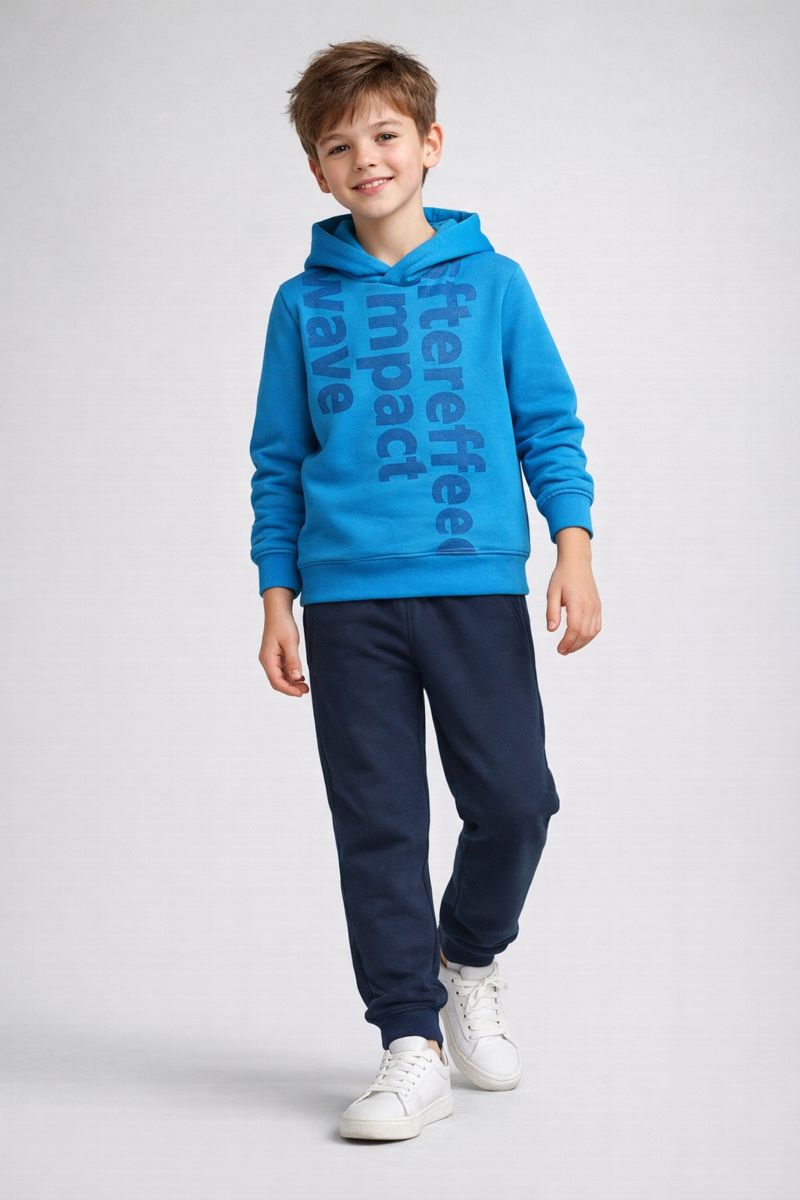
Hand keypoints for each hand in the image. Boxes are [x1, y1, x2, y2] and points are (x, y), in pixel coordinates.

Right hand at [258, 589, 308, 696]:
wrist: (278, 611)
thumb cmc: (283, 624)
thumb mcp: (290, 642)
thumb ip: (293, 661)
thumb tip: (296, 677)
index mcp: (268, 659)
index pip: (276, 681)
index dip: (288, 689)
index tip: (301, 693)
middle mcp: (267, 661)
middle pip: (277, 681)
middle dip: (290, 688)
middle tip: (305, 691)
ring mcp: (271, 658)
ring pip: (280, 676)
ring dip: (291, 682)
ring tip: (305, 686)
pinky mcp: (275, 655)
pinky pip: (282, 670)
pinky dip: (290, 675)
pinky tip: (300, 677)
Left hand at [547, 530, 601, 654]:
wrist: (577, 563)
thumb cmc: (562, 577)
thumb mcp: (552, 593)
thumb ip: (552, 612)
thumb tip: (551, 630)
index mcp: (577, 602)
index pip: (575, 628)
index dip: (567, 642)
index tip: (559, 649)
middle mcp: (590, 606)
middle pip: (584, 633)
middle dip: (573, 646)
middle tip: (562, 651)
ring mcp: (596, 606)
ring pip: (592, 632)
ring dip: (582, 643)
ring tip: (569, 648)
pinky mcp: (598, 606)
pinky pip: (597, 626)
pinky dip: (589, 636)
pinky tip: (579, 639)